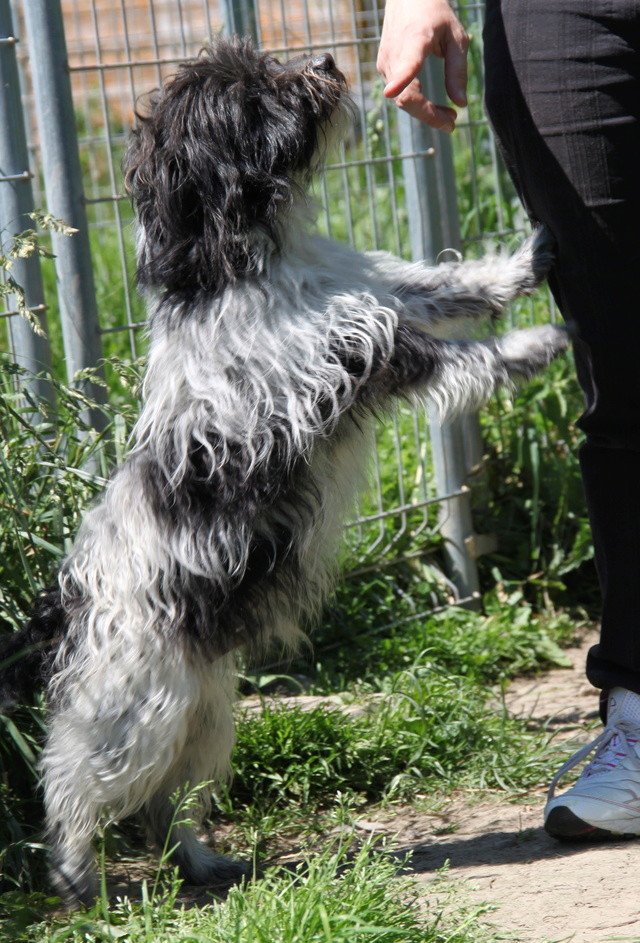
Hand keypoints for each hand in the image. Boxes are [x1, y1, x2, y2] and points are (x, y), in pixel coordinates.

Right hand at [377, 0, 469, 131]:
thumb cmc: (436, 15)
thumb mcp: (456, 37)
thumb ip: (458, 70)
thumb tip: (461, 104)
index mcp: (415, 40)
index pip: (405, 62)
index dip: (399, 79)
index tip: (390, 92)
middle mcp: (394, 54)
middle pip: (406, 96)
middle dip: (429, 115)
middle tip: (453, 123)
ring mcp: (385, 63)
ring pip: (403, 100)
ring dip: (425, 113)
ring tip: (449, 116)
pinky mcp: (383, 69)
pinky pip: (400, 95)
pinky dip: (417, 104)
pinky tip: (433, 106)